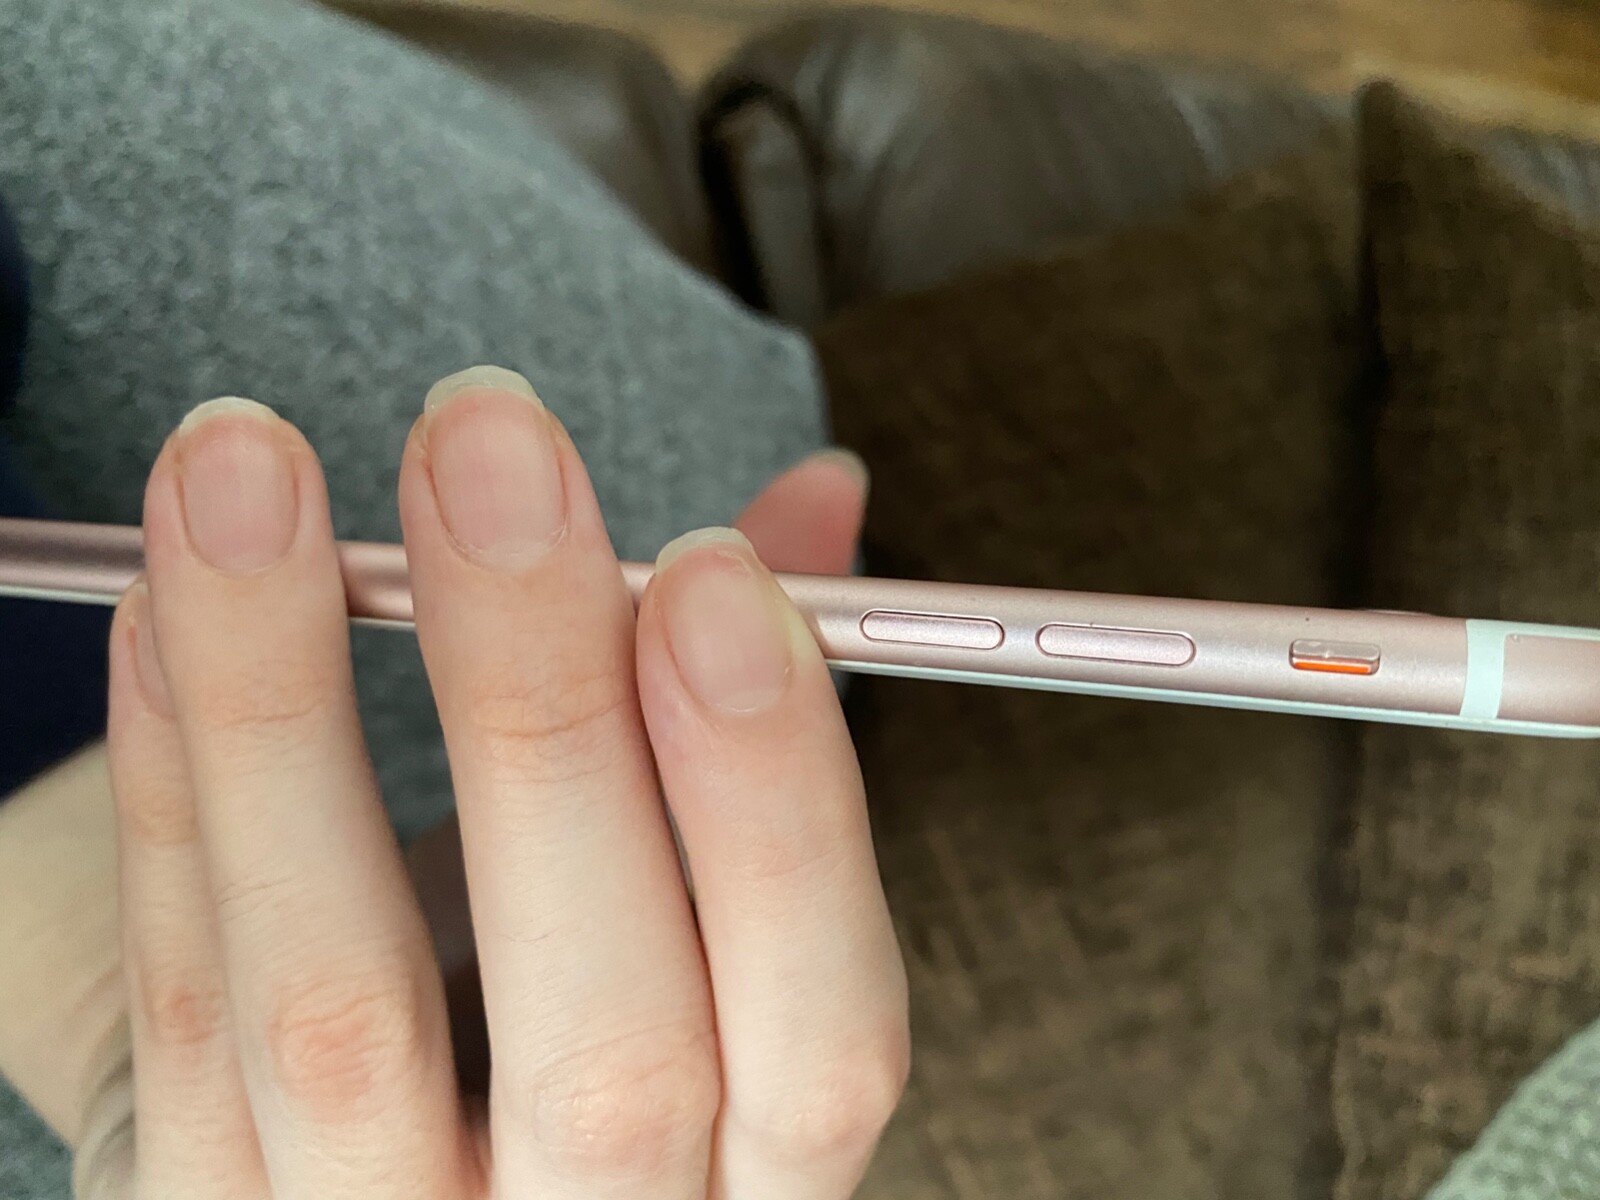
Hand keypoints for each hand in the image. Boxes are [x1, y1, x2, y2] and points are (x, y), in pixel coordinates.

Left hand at [86, 367, 908, 1197]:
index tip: (711, 578)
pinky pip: (177, 1006)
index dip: (780, 814)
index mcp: (749, 1169)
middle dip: (548, 718)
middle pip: (606, 1047)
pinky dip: (176, 783)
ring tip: (247, 468)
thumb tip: (821, 492)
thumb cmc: (568, 1000)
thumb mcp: (686, 903)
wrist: (359, 1174)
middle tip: (488, 454)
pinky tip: (163, 606)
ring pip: (337, 1015)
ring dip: (286, 707)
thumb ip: (748, 713)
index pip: (823, 1038)